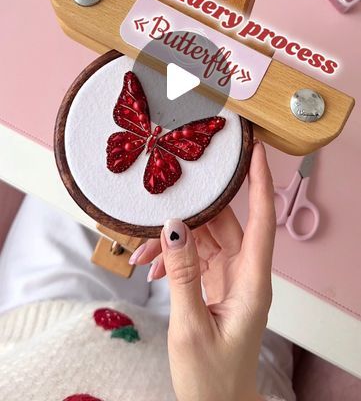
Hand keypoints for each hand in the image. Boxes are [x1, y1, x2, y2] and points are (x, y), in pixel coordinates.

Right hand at [129, 141, 275, 400]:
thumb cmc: (212, 379)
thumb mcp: (190, 325)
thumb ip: (183, 272)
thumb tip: (174, 227)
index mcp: (252, 281)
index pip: (262, 220)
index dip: (259, 181)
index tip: (255, 149)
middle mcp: (245, 274)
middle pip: (223, 224)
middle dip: (190, 213)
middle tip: (161, 199)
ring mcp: (229, 279)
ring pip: (203, 240)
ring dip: (172, 240)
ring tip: (140, 251)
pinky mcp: (214, 286)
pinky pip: (193, 258)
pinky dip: (171, 258)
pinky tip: (149, 267)